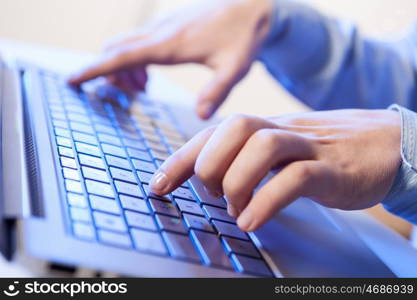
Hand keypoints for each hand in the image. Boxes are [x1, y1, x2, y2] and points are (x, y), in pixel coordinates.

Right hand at [68, 0, 272, 118]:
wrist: (254, 6)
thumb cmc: (245, 37)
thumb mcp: (235, 68)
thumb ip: (217, 92)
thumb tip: (200, 116)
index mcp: (170, 44)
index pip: (122, 56)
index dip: (94, 69)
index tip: (72, 80)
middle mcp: (161, 32)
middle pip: (116, 49)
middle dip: (107, 72)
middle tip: (120, 95)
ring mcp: (164, 26)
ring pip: (125, 44)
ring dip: (122, 67)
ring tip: (140, 89)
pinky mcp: (170, 25)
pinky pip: (139, 41)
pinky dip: (134, 59)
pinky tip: (149, 75)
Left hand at [149, 109, 400, 230]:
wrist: (382, 143)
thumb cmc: (321, 152)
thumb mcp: (278, 152)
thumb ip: (245, 160)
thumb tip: (207, 180)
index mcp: (263, 129)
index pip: (212, 134)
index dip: (180, 159)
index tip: (157, 185)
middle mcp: (281, 131)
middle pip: (234, 127)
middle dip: (210, 164)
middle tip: (214, 194)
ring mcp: (307, 147)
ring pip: (263, 146)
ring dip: (237, 182)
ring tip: (235, 209)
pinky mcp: (331, 169)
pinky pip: (296, 177)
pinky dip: (267, 200)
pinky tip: (253, 221)